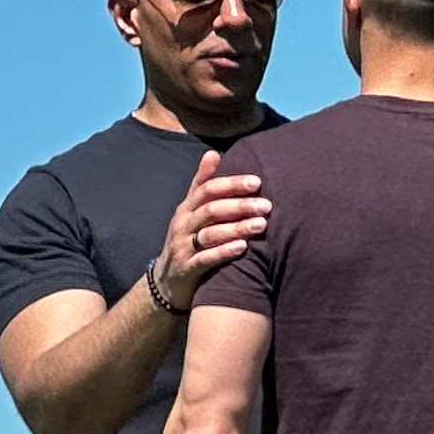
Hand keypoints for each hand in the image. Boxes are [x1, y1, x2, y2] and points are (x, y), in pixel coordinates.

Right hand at [149, 149, 270, 314]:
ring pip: (210, 233)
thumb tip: (213, 153)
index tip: (256, 181)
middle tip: (266, 204)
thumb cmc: (188, 240)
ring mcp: (183, 246)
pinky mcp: (187, 268)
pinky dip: (224, 251)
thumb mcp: (191, 212)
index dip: (231, 184)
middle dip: (240, 205)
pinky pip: (206, 258)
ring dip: (237, 227)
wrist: (167, 281)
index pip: (207, 189)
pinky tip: (243, 247)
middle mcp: (183, 224)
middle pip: (211, 209)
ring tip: (261, 224)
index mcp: (187, 208)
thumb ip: (202, 185)